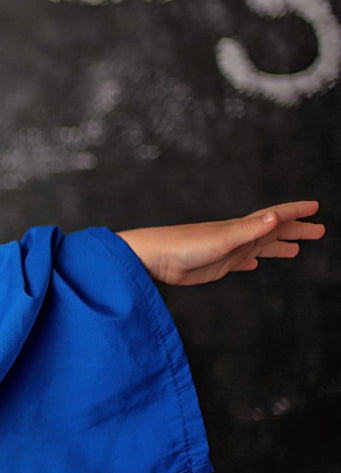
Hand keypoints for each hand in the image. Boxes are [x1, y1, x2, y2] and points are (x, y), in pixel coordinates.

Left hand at [118, 202, 324, 285]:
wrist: (154, 258)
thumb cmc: (183, 245)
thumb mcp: (223, 238)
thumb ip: (250, 229)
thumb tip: (277, 215)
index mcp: (242, 228)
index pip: (275, 216)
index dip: (296, 212)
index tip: (316, 207)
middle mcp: (237, 237)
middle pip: (273, 231)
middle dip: (296, 230)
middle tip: (319, 231)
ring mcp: (227, 251)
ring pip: (260, 246)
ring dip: (279, 246)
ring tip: (297, 249)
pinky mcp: (216, 265)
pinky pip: (240, 262)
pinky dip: (251, 260)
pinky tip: (254, 263)